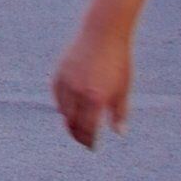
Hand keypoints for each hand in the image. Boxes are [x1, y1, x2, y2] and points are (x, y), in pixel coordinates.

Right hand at [50, 25, 130, 147]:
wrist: (103, 33)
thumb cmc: (118, 61)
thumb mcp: (123, 88)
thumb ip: (120, 113)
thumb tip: (119, 133)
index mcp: (96, 98)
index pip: (88, 129)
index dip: (89, 141)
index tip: (92, 147)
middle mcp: (78, 92)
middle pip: (72, 123)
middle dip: (77, 135)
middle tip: (83, 141)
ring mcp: (66, 82)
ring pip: (62, 111)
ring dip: (69, 121)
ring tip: (76, 127)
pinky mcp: (59, 73)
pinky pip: (57, 97)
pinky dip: (62, 106)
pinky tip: (69, 110)